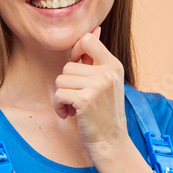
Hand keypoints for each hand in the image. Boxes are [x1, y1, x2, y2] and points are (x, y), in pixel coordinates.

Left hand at [54, 26, 128, 150]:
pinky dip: (59, 107)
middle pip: (67, 66)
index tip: (76, 67)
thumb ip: (96, 59)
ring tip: (76, 108)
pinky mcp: (85, 100)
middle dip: (67, 85)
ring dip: (62, 97)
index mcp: (114, 65)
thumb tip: (94, 29)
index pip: (87, 40)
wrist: (111, 143)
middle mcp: (108, 73)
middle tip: (79, 100)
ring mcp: (97, 85)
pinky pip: (58, 95)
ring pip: (60, 80)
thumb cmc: (104, 114)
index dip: (75, 51)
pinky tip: (70, 115)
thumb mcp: (106, 82)